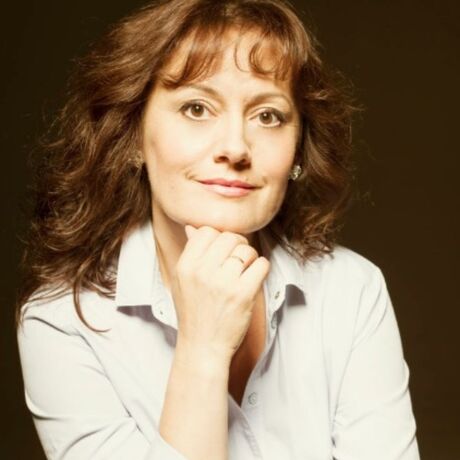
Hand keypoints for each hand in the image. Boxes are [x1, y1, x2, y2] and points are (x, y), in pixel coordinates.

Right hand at [171, 225, 269, 362]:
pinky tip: (253, 279)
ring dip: (250, 259)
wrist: (202, 347)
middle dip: (238, 245)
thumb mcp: (183, 282)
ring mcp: (223, 283)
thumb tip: (193, 227)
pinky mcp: (243, 294)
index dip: (219, 237)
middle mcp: (201, 272)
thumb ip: (190, 253)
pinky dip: (261, 269)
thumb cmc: (194, 313)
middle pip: (229, 237)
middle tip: (239, 260)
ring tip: (245, 272)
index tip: (224, 250)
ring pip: (246, 250)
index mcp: (185, 266)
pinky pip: (261, 265)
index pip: (207, 231)